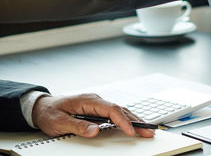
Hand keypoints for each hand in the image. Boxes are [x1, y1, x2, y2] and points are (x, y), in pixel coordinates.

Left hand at [32, 93, 153, 137]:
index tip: (131, 132)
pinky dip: (126, 120)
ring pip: (120, 111)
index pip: (111, 109)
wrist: (41, 106)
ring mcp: (98, 104)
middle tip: (148, 131)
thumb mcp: (59, 122)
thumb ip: (78, 126)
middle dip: (135, 121)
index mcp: (89, 100)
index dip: (123, 121)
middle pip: (120, 109)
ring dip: (133, 120)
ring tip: (146, 129)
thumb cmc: (49, 113)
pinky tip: (133, 125)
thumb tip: (96, 130)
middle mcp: (96, 100)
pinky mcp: (97, 110)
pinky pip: (115, 114)